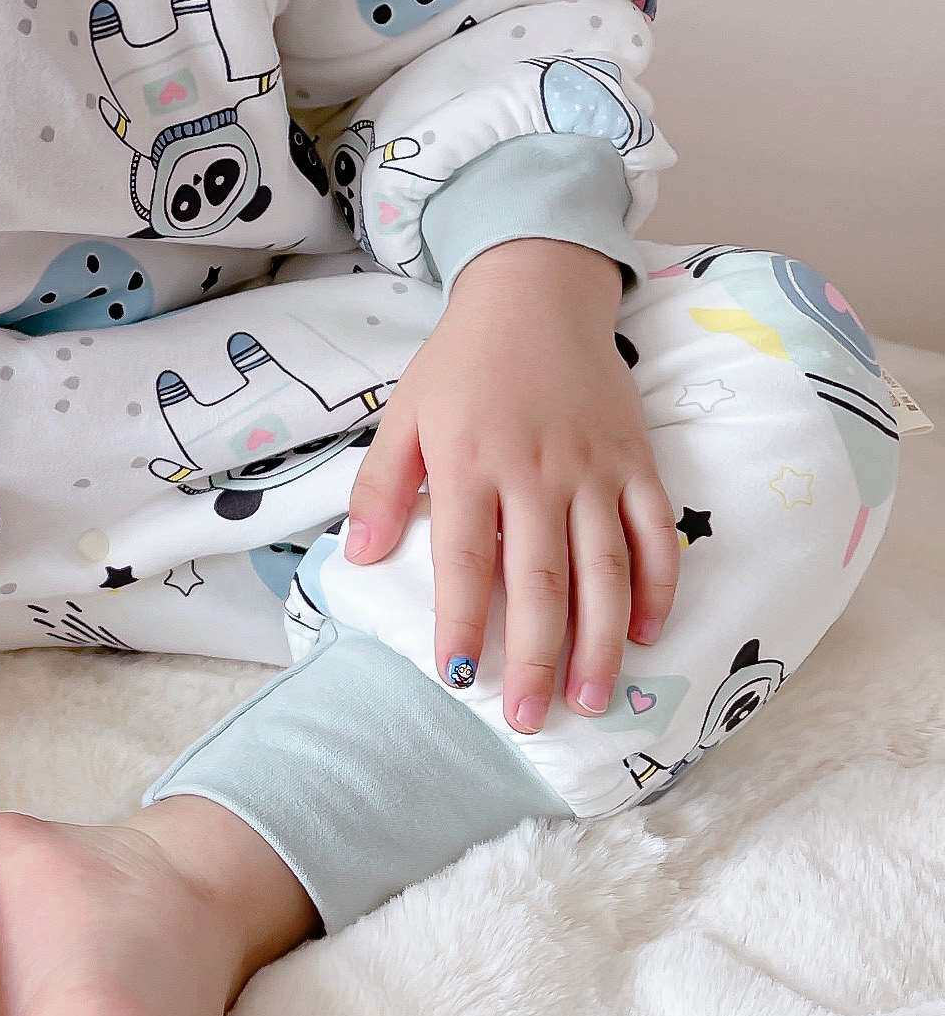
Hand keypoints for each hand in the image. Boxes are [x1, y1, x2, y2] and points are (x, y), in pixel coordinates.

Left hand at [343, 239, 680, 734]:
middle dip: (534, 656)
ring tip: (589, 700)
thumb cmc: (460, 364)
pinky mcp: (638, 461)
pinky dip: (655, 586)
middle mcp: (536, 471)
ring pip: (604, 569)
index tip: (457, 679)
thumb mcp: (403, 414)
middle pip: (540, 579)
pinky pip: (656, 534)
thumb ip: (380, 486)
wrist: (535, 296)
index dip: (461, 623)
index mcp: (469, 463)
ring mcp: (594, 468)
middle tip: (527, 718)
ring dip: (598, 641)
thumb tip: (359, 557)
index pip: (463, 560)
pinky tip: (643, 634)